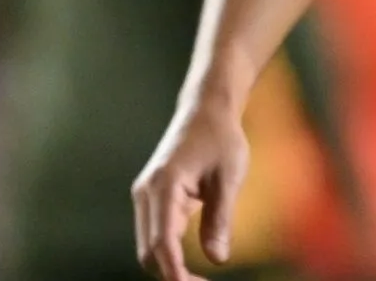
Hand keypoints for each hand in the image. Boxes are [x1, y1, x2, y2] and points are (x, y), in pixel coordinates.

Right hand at [132, 97, 249, 280]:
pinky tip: (191, 262)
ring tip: (199, 279)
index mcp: (164, 186)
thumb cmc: (221, 138)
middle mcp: (146, 194)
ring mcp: (145, 197)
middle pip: (149, 251)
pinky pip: (155, 234)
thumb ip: (220, 218)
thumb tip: (218, 259)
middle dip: (171, 274)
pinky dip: (170, 252)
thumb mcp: (229, 177)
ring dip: (169, 265)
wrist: (206, 110)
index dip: (175, 271)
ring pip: (149, 246)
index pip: (162, 241)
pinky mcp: (152, 199)